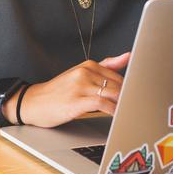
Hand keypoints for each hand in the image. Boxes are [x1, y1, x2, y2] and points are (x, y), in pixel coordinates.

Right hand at [15, 53, 129, 127]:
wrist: (33, 102)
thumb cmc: (58, 92)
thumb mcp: (80, 74)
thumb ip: (105, 66)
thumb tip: (128, 56)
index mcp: (88, 65)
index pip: (119, 76)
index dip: (132, 89)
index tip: (139, 97)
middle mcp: (84, 73)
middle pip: (119, 85)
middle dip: (130, 98)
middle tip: (138, 108)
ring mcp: (80, 86)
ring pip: (113, 93)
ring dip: (124, 105)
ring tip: (130, 114)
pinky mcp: (76, 101)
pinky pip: (102, 104)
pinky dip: (113, 111)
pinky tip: (117, 117)